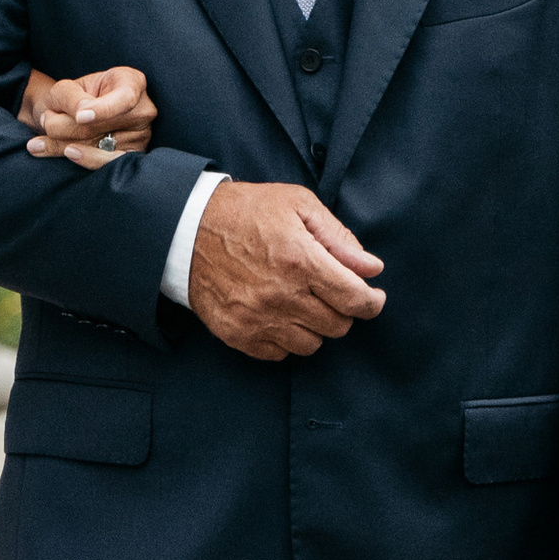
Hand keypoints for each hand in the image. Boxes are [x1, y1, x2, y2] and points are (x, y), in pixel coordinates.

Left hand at [21, 65, 158, 167]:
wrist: (67, 117)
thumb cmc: (70, 97)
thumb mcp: (64, 89)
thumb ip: (71, 98)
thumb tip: (82, 117)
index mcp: (132, 83)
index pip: (124, 98)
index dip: (103, 109)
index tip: (80, 116)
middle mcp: (143, 110)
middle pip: (106, 126)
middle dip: (67, 125)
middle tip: (44, 119)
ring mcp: (140, 136)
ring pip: (101, 147)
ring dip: (65, 145)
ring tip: (38, 143)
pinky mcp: (131, 157)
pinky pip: (107, 165)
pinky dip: (83, 160)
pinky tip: (65, 154)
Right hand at [186, 181, 384, 360]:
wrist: (185, 229)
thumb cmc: (246, 212)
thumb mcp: (297, 205)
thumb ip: (339, 238)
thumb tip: (372, 269)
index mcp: (300, 261)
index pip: (355, 300)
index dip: (372, 302)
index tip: (372, 297)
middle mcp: (281, 296)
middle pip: (337, 326)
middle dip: (342, 310)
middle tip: (329, 292)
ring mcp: (258, 319)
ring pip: (311, 344)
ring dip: (314, 326)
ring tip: (302, 303)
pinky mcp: (238, 334)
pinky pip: (280, 354)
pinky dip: (286, 339)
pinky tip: (279, 315)